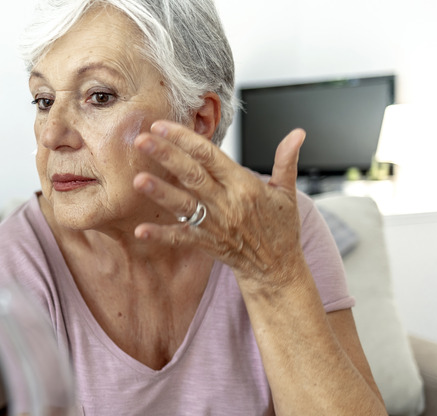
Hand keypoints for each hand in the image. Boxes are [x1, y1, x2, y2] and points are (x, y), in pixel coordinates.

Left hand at [132, 120, 306, 287]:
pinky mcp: (207, 244)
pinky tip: (141, 230)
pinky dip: (161, 235)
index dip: (186, 139)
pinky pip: (181, 239)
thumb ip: (286, 160)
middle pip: (192, 175)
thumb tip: (298, 133)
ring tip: (138, 179)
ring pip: (184, 204)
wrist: (277, 268)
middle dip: (166, 156)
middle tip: (141, 140)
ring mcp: (215, 225)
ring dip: (161, 192)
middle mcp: (227, 203)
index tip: (162, 126)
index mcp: (244, 185)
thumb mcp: (287, 192)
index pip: (211, 156)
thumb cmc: (280, 228)